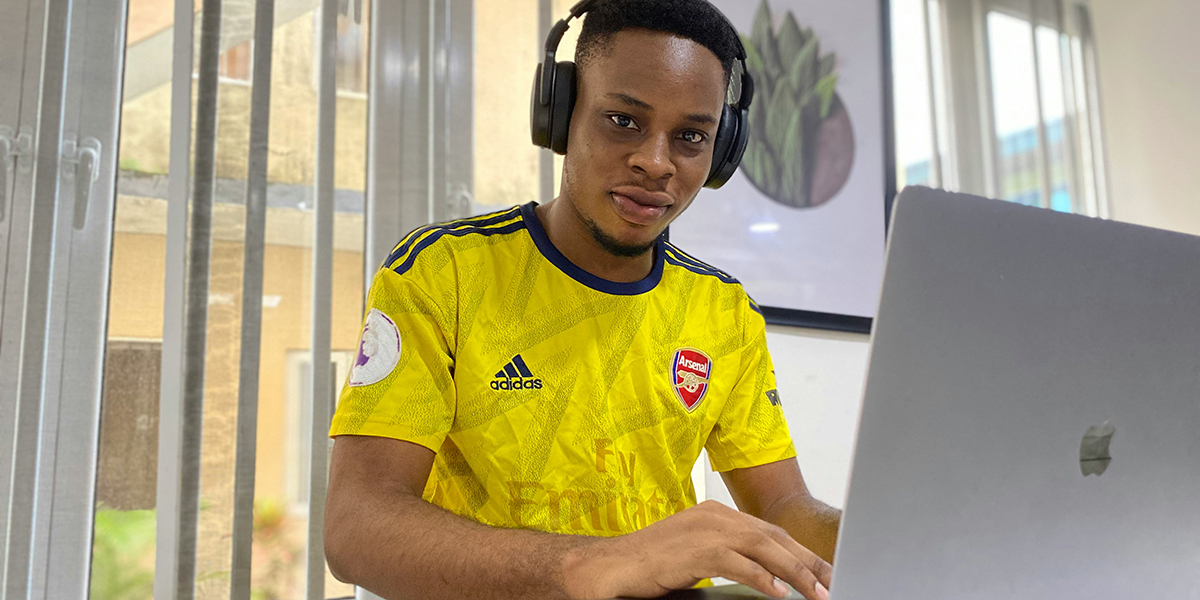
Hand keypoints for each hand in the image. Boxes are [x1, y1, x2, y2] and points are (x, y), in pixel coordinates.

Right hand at [563, 500, 831, 599]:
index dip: (798, 551)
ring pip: (762, 547)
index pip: (768, 531)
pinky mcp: (694, 549)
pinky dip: (762, 578)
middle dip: (806, 560)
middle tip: (831, 581)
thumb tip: (766, 578)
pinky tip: (779, 593)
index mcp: (715, 514)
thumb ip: (728, 558)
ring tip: (816, 591)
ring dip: (794, 571)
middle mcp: (714, 515)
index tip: (822, 570)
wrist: (609, 567)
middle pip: (772, 536)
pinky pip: (738, 563)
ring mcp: (704, 530)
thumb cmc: (651, 566)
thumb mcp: (696, 557)